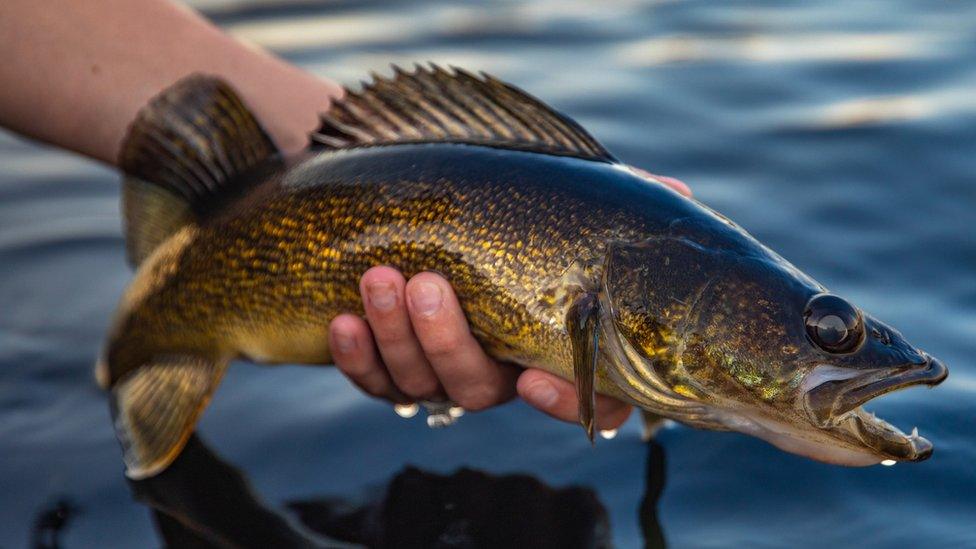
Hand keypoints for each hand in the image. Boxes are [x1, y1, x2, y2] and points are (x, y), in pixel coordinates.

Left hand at [328, 170, 690, 431]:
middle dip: (447, 341)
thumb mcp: (562, 200)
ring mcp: (439, 370)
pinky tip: (344, 320)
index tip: (534, 375)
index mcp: (549, 345)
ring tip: (380, 279)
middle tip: (430, 284)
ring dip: (397, 336)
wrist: (416, 205)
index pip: (580, 399)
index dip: (562, 401)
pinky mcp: (388, 365)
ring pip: (420, 384)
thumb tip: (678, 197)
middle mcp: (497, 368)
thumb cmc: (506, 207)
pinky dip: (357, 358)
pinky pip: (373, 381)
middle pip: (477, 388)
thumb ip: (614, 204)